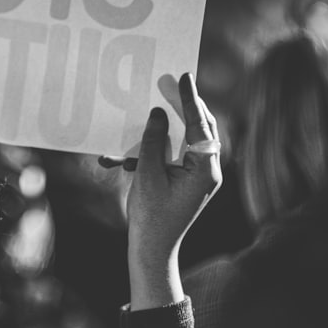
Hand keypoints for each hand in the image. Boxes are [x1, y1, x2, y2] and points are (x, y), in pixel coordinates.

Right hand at [107, 73, 222, 309]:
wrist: (152, 250)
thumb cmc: (151, 216)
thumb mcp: (148, 174)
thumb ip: (154, 140)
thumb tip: (159, 113)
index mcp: (205, 168)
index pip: (200, 125)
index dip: (189, 99)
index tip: (183, 76)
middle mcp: (206, 170)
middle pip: (198, 128)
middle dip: (181, 107)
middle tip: (168, 82)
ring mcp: (196, 176)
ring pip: (183, 141)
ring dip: (161, 130)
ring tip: (150, 108)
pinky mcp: (184, 181)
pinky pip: (170, 157)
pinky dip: (150, 153)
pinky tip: (121, 158)